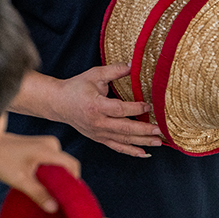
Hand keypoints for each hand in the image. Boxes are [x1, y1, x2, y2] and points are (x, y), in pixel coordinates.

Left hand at [0, 134, 79, 211]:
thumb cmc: (0, 160)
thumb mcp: (19, 180)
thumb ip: (38, 194)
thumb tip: (55, 209)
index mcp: (48, 150)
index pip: (72, 165)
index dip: (74, 182)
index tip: (68, 198)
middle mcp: (51, 144)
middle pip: (66, 166)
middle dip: (63, 182)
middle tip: (54, 198)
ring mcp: (46, 143)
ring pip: (59, 165)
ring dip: (54, 178)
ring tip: (44, 191)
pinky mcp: (40, 145)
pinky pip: (52, 161)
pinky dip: (48, 173)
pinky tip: (38, 182)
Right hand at [47, 64, 161, 157]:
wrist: (58, 103)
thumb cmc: (77, 87)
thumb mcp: (95, 74)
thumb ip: (114, 70)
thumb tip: (133, 64)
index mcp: (96, 106)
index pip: (119, 109)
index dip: (136, 108)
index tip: (150, 106)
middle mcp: (97, 122)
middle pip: (124, 128)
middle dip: (144, 130)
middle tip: (160, 130)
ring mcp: (98, 133)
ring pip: (123, 140)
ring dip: (142, 142)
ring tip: (159, 142)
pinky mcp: (99, 138)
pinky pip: (117, 147)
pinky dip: (131, 151)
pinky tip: (144, 153)